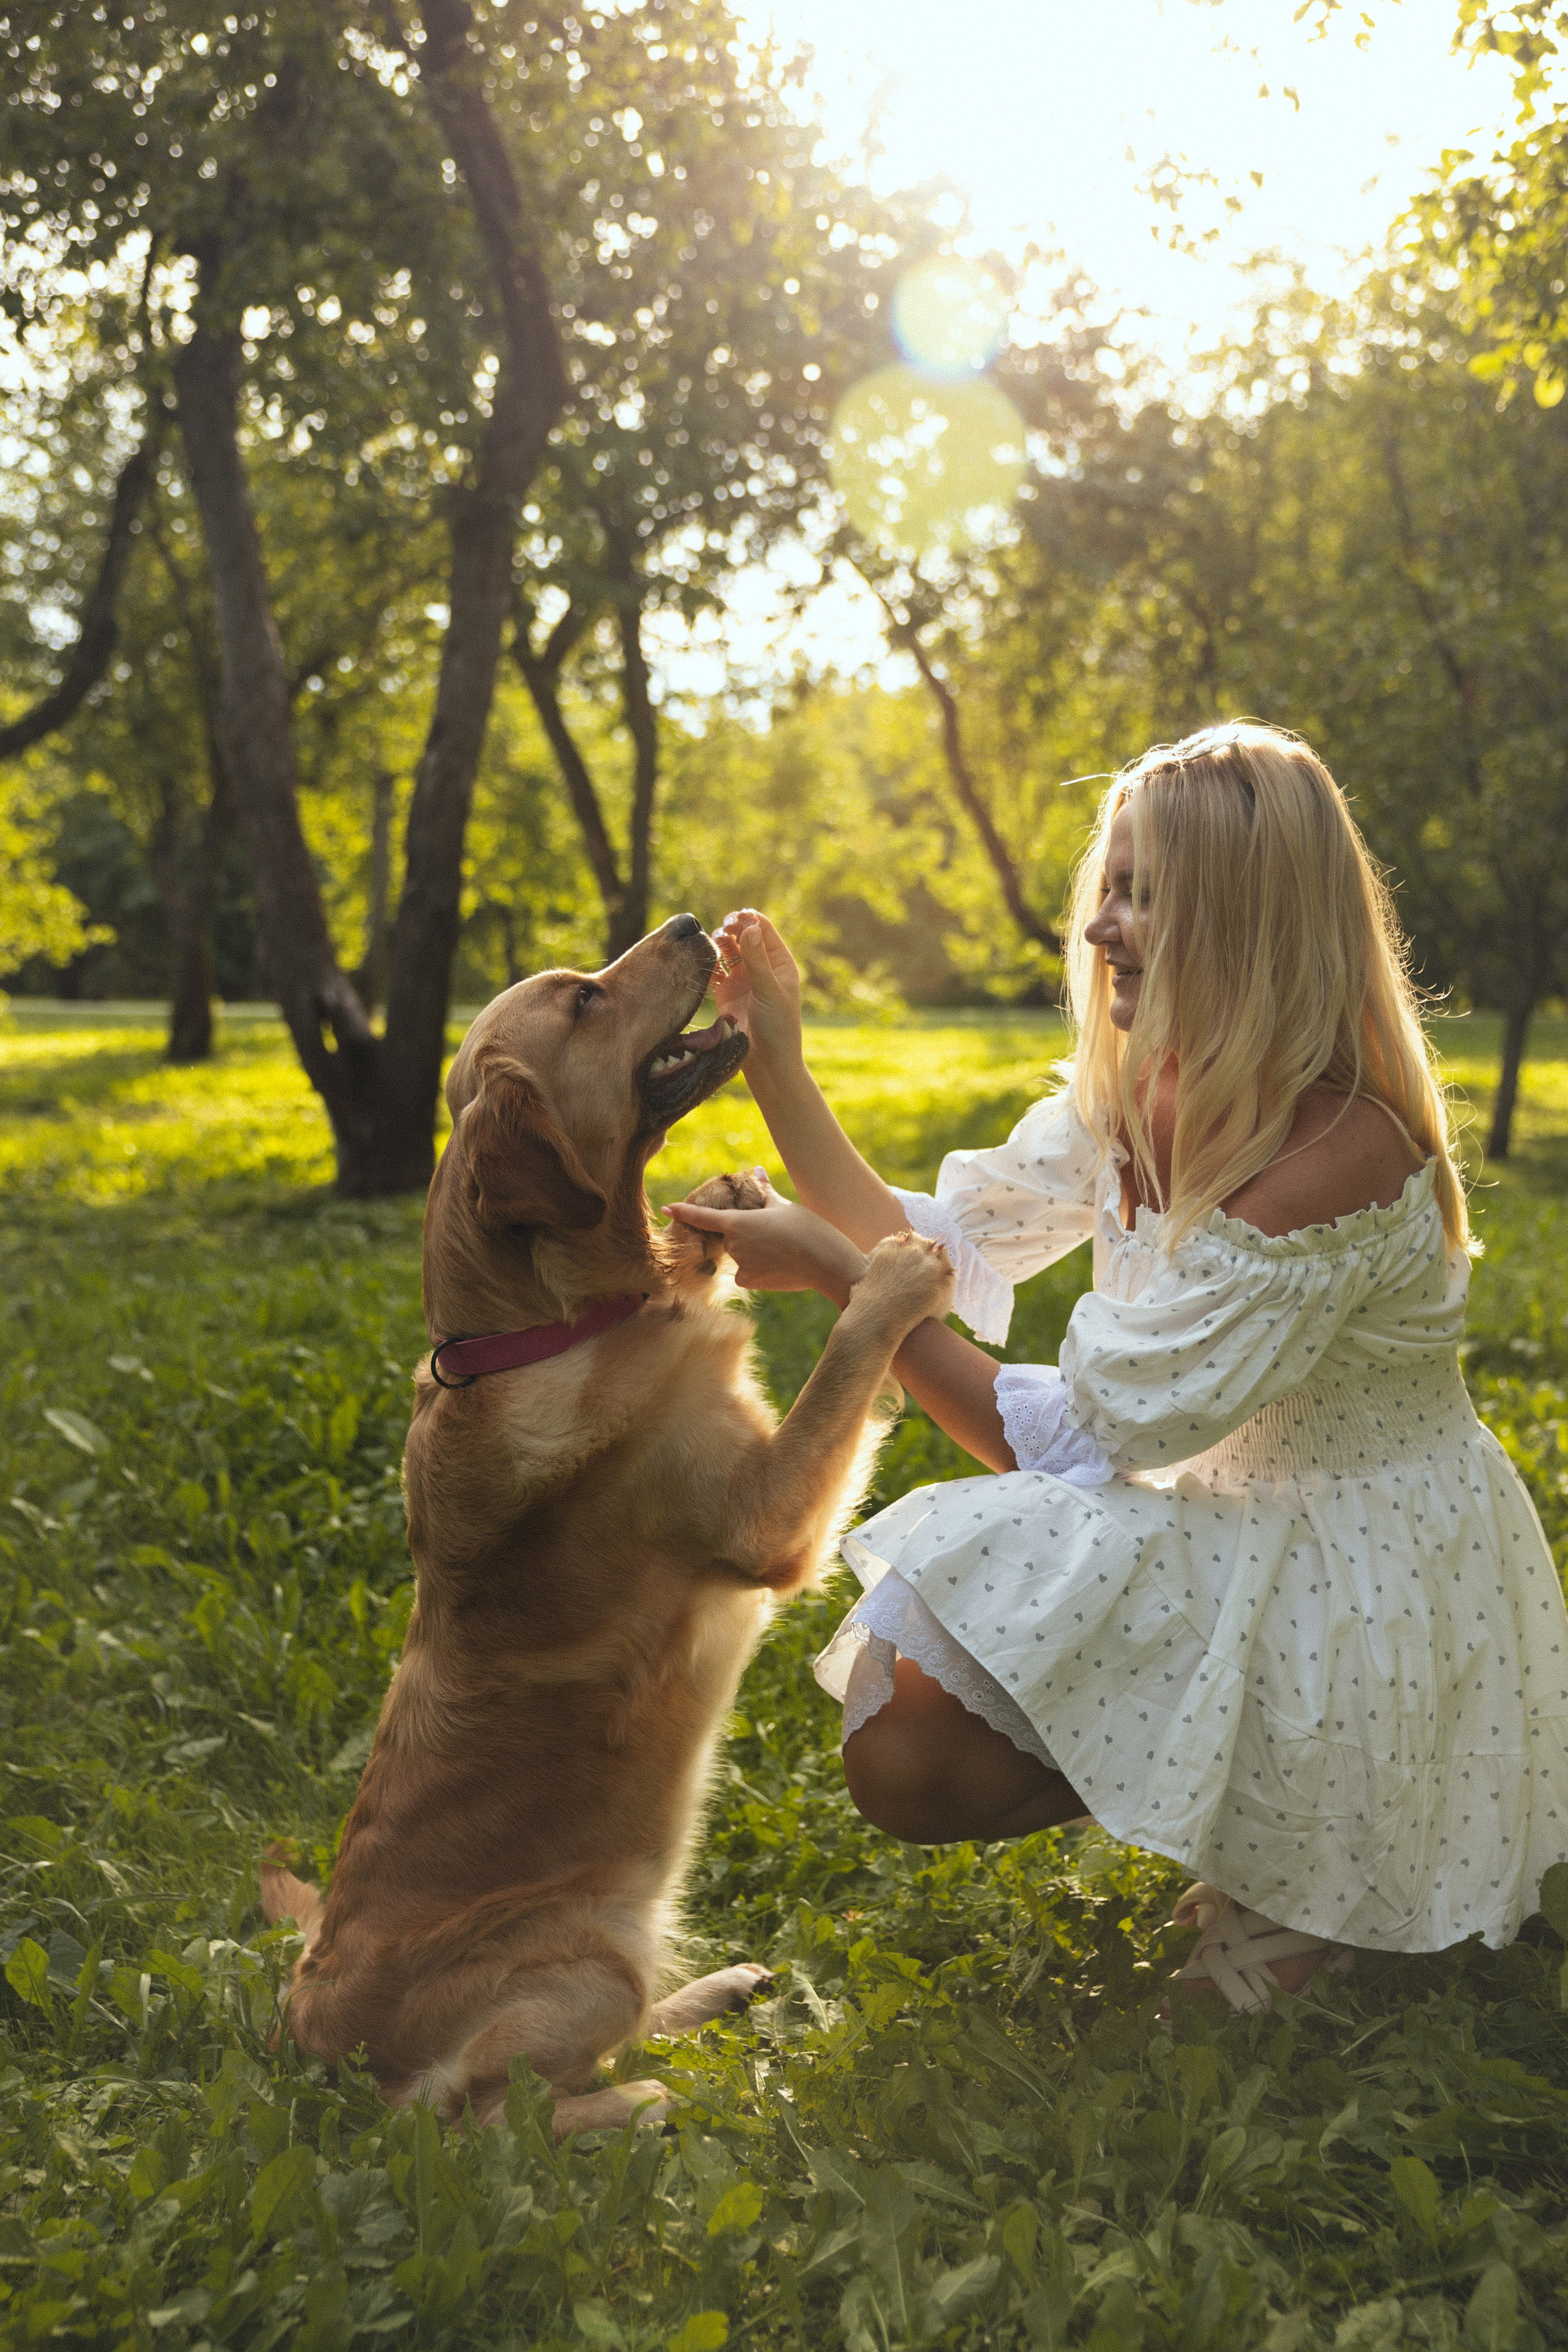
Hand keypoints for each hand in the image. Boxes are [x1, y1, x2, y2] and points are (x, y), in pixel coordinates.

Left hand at [664, 1171, 865, 1306]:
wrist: (825, 1262)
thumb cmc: (806, 1228)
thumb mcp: (784, 1205)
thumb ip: (764, 1191)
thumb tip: (757, 1171)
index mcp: (737, 1222)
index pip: (702, 1217)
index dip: (683, 1212)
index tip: (666, 1209)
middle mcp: (733, 1245)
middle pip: (730, 1238)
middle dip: (746, 1235)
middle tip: (775, 1234)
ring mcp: (740, 1266)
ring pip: (740, 1256)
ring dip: (754, 1252)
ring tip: (782, 1249)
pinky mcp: (750, 1282)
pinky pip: (746, 1274)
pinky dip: (758, 1269)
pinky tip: (779, 1266)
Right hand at [712, 910, 802, 1074]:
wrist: (766, 1062)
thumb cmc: (777, 1027)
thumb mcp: (769, 991)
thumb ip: (757, 960)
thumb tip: (750, 927)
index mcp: (779, 963)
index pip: (764, 930)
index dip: (749, 920)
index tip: (736, 918)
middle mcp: (761, 968)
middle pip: (744, 936)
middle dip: (733, 928)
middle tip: (723, 928)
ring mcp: (742, 980)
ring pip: (728, 950)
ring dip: (720, 942)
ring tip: (714, 941)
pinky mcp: (726, 993)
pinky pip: (714, 970)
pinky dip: (708, 962)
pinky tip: (704, 958)